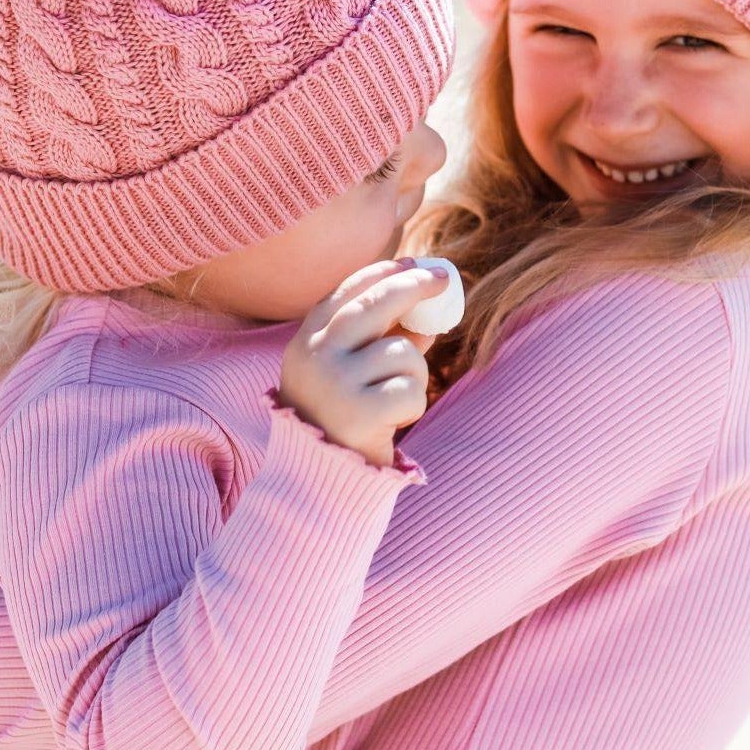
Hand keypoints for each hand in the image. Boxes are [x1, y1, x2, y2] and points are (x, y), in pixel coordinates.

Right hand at [278, 259, 449, 466]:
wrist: (319, 486)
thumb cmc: (341, 421)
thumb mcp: (349, 375)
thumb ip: (378, 341)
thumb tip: (424, 313)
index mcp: (305, 342)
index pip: (346, 291)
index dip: (384, 272)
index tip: (414, 262)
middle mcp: (314, 357)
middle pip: (375, 304)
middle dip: (414, 286)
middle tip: (444, 280)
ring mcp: (334, 384)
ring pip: (403, 352)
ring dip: (414, 375)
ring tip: (395, 400)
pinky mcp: (358, 415)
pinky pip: (411, 390)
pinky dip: (414, 405)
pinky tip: (394, 423)